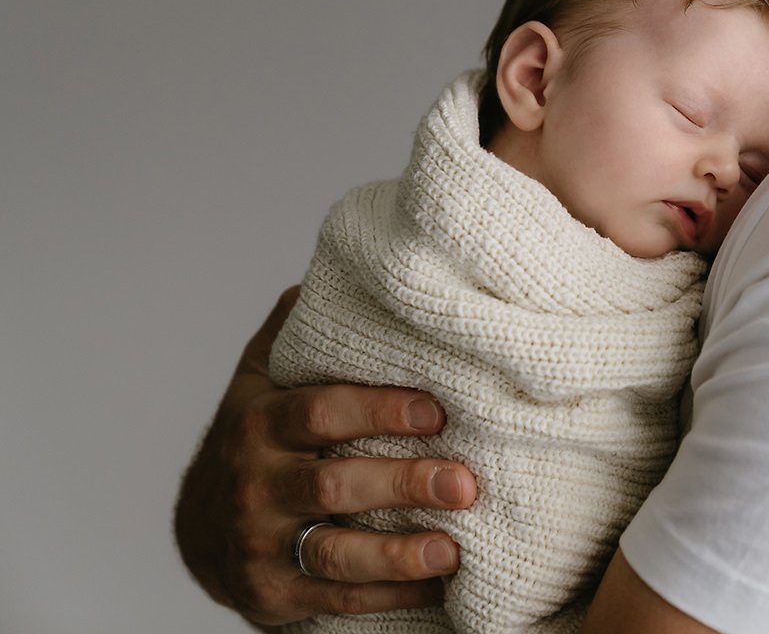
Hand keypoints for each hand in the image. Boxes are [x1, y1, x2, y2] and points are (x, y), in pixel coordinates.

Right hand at [173, 286, 478, 625]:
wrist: (201, 529)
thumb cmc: (255, 440)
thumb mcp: (260, 378)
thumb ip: (295, 331)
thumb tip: (336, 269)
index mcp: (259, 421)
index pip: (319, 411)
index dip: (378, 409)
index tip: (438, 409)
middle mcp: (255, 483)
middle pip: (334, 485)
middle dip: (404, 483)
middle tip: (466, 482)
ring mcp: (261, 543)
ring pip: (334, 553)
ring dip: (399, 553)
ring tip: (454, 548)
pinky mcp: (273, 595)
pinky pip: (338, 600)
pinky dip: (392, 595)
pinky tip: (440, 584)